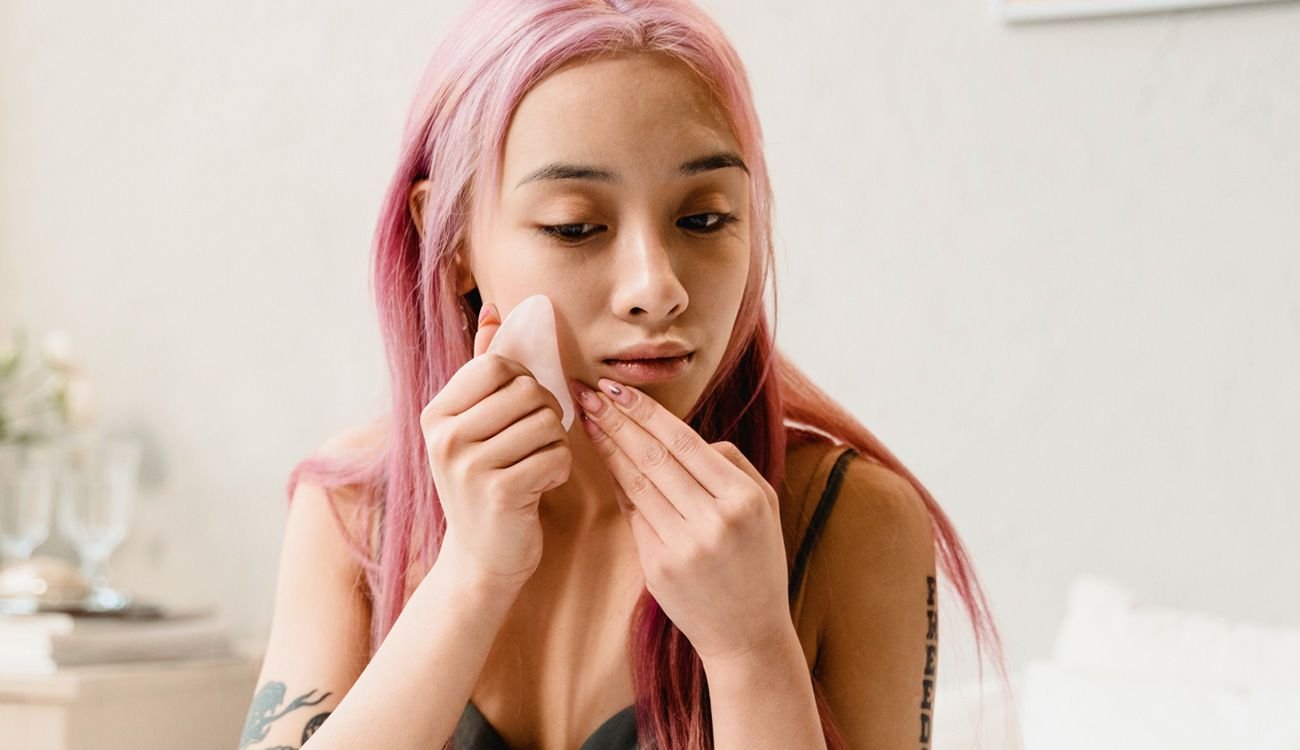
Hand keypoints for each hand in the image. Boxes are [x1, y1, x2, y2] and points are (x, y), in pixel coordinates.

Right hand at [419, 303, 571, 591]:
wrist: (482, 557)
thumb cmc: (485, 481)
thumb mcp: (474, 423)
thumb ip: (484, 365)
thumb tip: (496, 310)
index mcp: (436, 414)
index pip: (495, 365)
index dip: (522, 380)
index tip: (518, 408)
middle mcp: (444, 437)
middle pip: (526, 390)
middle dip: (544, 412)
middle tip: (532, 440)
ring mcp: (468, 467)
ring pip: (545, 423)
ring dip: (554, 444)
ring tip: (534, 464)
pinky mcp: (499, 493)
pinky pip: (555, 457)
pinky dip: (558, 470)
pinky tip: (539, 486)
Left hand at [568, 377, 794, 664]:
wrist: (748, 635)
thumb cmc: (758, 562)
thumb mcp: (766, 507)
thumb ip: (732, 466)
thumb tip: (689, 438)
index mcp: (743, 498)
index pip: (685, 443)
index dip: (647, 413)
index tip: (617, 389)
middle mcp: (713, 520)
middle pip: (654, 457)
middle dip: (618, 420)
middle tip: (588, 392)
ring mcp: (683, 545)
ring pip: (637, 483)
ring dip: (609, 447)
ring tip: (588, 418)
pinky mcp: (658, 567)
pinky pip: (634, 514)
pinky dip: (617, 483)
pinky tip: (604, 459)